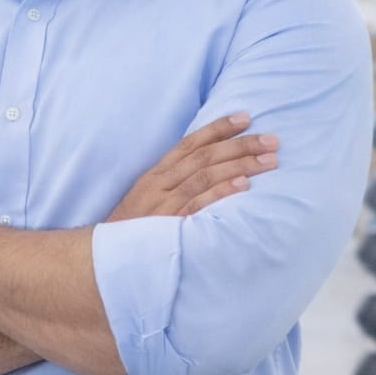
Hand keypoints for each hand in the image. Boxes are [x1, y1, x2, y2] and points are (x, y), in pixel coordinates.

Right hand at [106, 113, 277, 221]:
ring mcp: (165, 204)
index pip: (190, 143)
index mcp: (155, 175)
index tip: (245, 117)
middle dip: (240, 145)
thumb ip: (173, 184)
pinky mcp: (170, 225)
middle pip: (205, 156)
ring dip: (240, 165)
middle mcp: (160, 184)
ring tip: (269, 161)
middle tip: (271, 140)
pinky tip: (244, 185)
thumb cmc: (131, 230)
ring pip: (206, 176)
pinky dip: (221, 192)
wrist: (104, 257)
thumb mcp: (147, 200)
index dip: (218, 128)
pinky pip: (199, 204)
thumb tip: (207, 171)